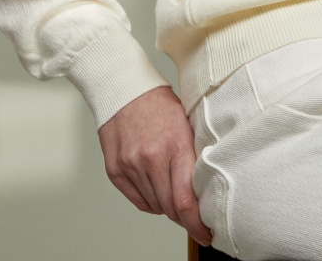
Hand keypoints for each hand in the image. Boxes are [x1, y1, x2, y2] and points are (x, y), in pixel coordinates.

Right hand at [98, 85, 211, 246]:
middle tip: (193, 214)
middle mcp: (151, 158)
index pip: (186, 200)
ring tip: (172, 188)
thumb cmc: (158, 103)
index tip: (206, 233)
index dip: (197, 224)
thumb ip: (193, 156)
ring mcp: (131, 165)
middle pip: (171, 208)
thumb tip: (204, 189)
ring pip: (155, 206)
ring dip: (166, 205)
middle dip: (184, 216)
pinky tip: (155, 188)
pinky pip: (138, 201)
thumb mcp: (186, 124)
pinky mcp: (115, 170)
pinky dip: (150, 200)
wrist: (124, 88)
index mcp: (175, 146)